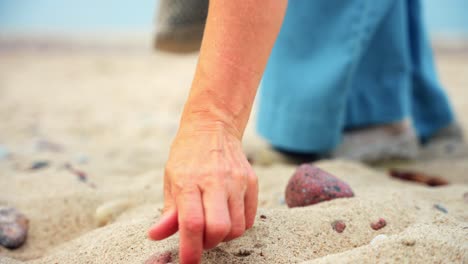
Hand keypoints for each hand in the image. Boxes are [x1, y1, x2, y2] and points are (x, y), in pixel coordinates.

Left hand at [148, 121, 257, 263]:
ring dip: (223, 236)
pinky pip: (249, 218)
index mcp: (189, 181)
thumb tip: (156, 236)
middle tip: (200, 239)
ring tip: (213, 224)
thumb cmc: (187, 156)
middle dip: (209, 244)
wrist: (213, 127)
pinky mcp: (252, 181)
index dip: (190, 249)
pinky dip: (237, 226)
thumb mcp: (171, 179)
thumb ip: (168, 211)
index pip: (192, 223)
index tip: (188, 262)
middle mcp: (216, 181)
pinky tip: (227, 215)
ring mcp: (237, 181)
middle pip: (219, 229)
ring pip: (237, 228)